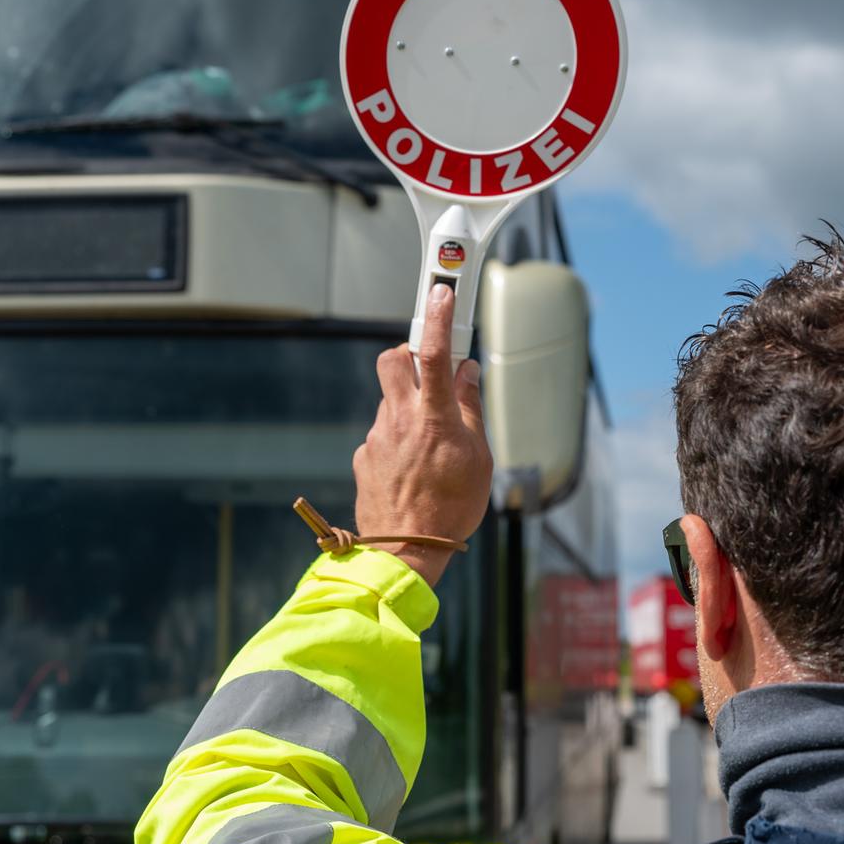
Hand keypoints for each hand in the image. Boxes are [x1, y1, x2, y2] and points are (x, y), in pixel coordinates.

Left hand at [353, 283, 492, 584]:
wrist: (405, 551)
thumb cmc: (450, 508)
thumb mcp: (479, 458)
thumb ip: (470, 408)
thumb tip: (467, 373)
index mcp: (432, 417)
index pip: (433, 353)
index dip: (439, 318)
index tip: (443, 292)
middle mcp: (398, 419)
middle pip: (392, 360)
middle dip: (408, 354)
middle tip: (430, 370)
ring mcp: (377, 437)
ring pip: (390, 400)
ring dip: (409, 405)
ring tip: (431, 443)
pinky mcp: (364, 457)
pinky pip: (383, 433)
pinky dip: (399, 438)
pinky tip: (413, 468)